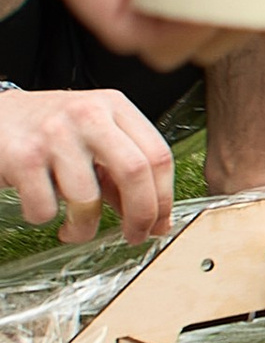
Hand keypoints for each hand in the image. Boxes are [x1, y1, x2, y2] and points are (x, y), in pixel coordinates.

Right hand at [0, 87, 174, 243]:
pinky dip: (44, 217)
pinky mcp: (23, 157)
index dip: (164, 198)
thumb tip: (153, 218)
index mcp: (114, 106)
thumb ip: (122, 170)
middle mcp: (88, 115)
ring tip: (74, 228)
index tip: (159, 224)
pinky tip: (39, 203)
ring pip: (87, 199)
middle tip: (134, 237)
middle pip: (134, 171)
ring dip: (84, 228)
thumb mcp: (95, 136)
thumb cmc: (50, 131)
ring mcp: (54, 134)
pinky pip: (45, 208)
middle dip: (140, 215)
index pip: (157, 154)